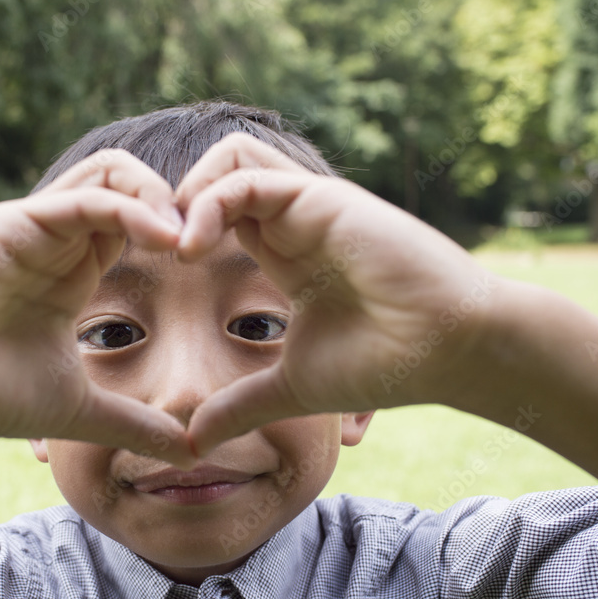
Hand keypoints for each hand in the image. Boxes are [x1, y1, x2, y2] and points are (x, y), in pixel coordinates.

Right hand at [0, 150, 194, 464]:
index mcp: (73, 269)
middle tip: (209, 241)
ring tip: (189, 237)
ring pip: (109, 174)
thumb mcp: (78, 408)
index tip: (217, 262)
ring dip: (158, 195)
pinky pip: (82, 199)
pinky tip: (163, 239)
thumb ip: (134, 424)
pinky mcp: (12, 224)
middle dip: (178, 202)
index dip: (181, 232)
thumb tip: (190, 450)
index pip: (139, 222)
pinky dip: (129, 209)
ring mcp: (34, 226)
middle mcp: (57, 239)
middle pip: (129, 183)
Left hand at [175, 133, 501, 453]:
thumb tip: (194, 441)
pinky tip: (191, 249)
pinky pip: (247, 178)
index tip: (147, 273)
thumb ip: (241, 406)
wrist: (450, 351)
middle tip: (149, 252)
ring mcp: (307, 205)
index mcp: (283, 252)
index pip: (215, 214)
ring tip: (169, 247)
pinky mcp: (323, 199)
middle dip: (170, 202)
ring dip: (186, 193)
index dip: (174, 232)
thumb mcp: (292, 387)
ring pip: (228, 157)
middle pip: (216, 173)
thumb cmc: (384, 363)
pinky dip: (208, 204)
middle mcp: (292, 220)